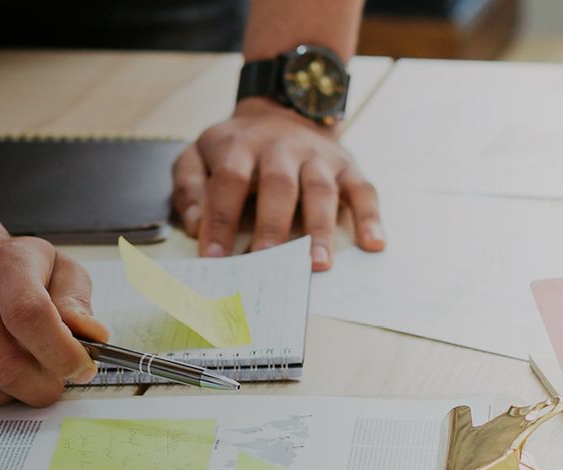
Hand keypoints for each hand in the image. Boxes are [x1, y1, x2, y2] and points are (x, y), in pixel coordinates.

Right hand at [0, 237, 107, 410]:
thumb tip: (91, 337)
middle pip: (5, 366)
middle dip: (39, 387)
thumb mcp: (59, 273)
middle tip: (50, 380)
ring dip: (4, 397)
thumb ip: (78, 304)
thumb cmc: (19, 278)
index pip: (30, 315)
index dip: (61, 354)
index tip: (79, 369)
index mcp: (5, 261)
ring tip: (12, 372)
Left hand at [173, 99, 384, 269]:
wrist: (281, 111)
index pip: (228, 180)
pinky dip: (370, 216)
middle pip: (278, 185)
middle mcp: (282, 147)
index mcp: (241, 145)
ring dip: (320, 228)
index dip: (220, 217)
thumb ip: (189, 187)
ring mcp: (318, 156)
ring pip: (320, 190)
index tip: (214, 257)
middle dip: (273, 225)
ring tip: (318, 264)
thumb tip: (194, 226)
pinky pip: (363, 189)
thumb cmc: (235, 149)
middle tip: (267, 262)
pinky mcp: (347, 165)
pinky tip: (373, 243)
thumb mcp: (199, 154)